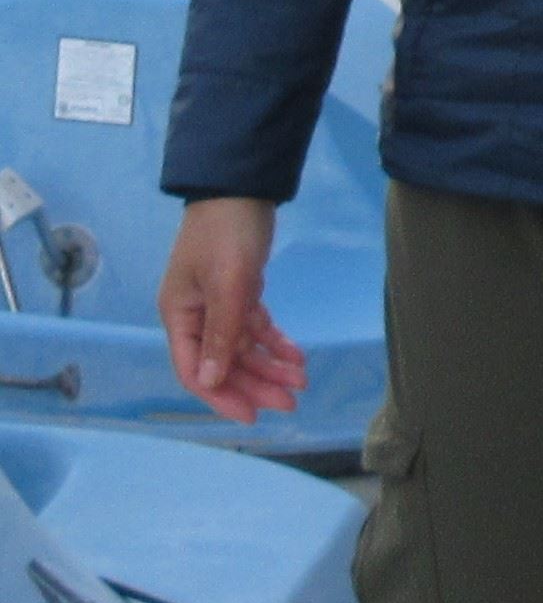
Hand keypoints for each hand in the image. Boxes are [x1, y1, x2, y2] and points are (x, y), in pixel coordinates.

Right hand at [157, 198, 305, 423]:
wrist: (242, 185)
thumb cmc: (228, 233)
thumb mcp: (227, 283)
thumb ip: (220, 334)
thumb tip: (208, 383)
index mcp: (180, 315)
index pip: (195, 371)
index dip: (222, 396)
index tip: (252, 416)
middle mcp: (195, 315)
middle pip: (224, 363)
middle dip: (256, 384)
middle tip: (291, 403)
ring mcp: (218, 303)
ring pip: (243, 347)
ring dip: (270, 365)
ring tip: (301, 382)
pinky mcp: (240, 290)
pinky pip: (255, 326)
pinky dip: (275, 341)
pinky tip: (296, 356)